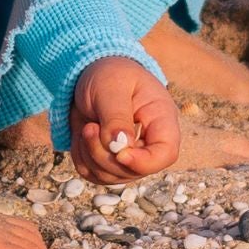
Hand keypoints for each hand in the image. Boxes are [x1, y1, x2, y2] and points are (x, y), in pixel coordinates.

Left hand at [69, 56, 179, 184]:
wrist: (90, 72)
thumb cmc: (109, 74)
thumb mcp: (111, 87)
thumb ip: (116, 116)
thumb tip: (120, 147)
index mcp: (161, 119)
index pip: (166, 154)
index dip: (144, 162)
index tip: (119, 153)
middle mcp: (148, 142)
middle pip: (134, 170)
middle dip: (105, 155)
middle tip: (90, 126)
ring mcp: (129, 154)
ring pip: (111, 177)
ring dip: (90, 156)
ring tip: (86, 126)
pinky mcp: (108, 159)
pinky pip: (93, 174)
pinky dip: (82, 158)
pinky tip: (82, 136)